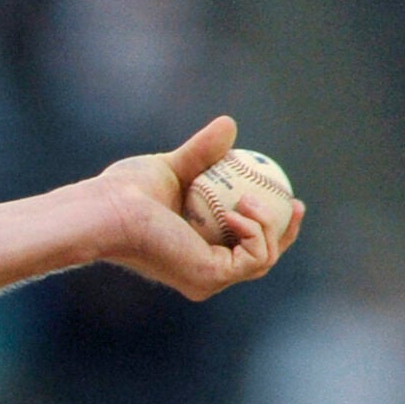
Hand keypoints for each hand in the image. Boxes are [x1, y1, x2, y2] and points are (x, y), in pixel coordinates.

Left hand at [95, 114, 302, 299]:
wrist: (109, 208)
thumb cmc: (126, 191)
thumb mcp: (174, 166)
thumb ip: (202, 153)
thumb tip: (229, 124)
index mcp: (194, 252)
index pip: (243, 245)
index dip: (272, 224)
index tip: (289, 196)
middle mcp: (202, 272)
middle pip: (261, 259)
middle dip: (285, 234)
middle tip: (296, 203)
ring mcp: (206, 279)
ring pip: (263, 259)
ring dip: (270, 225)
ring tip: (248, 197)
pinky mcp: (209, 278)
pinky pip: (254, 257)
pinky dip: (256, 231)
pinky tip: (240, 209)